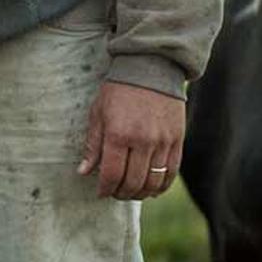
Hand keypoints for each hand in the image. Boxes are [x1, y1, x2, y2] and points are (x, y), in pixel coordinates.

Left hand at [80, 79, 186, 201]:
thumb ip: (92, 145)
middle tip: (115, 193)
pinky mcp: (178, 141)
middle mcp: (142, 141)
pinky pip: (171, 172)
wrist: (151, 68)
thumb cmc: (119, 90)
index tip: (100, 192)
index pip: (111, 174)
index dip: (105, 189)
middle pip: (133, 182)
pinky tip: (152, 189)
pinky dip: (161, 186)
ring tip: (131, 192)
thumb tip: (84, 172)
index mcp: (118, 134)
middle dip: (121, 193)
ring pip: (152, 182)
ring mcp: (163, 142)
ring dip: (140, 193)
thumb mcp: (98, 113)